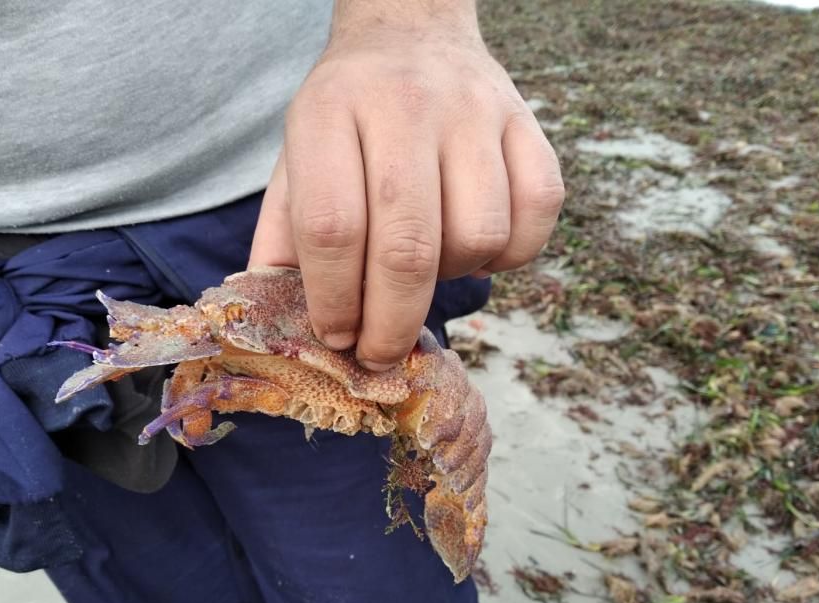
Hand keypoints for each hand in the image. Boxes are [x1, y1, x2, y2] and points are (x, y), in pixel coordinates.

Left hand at [250, 0, 562, 370]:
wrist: (410, 34)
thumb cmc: (348, 118)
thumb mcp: (294, 161)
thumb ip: (284, 238)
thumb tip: (281, 322)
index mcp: (330, 112)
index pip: (333, 228)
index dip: (335, 299)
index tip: (336, 335)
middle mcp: (405, 105)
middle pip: (407, 246)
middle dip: (392, 322)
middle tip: (380, 353)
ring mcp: (475, 110)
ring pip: (478, 235)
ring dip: (451, 279)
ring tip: (426, 269)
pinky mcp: (527, 122)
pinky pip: (536, 214)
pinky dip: (509, 254)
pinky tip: (475, 248)